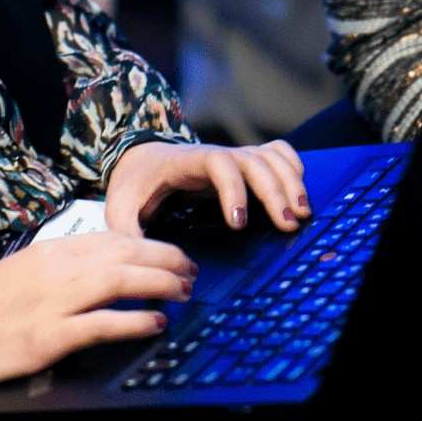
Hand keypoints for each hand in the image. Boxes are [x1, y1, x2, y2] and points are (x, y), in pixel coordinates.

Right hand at [0, 231, 195, 393]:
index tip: (173, 251)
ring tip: (184, 289)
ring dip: (158, 283)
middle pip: (123, 253)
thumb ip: (62, 265)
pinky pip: (101, 325)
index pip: (112, 237)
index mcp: (50, 250)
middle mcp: (55, 269)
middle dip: (164, 258)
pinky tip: (156, 322)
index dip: (150, 243)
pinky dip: (133, 320)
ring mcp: (52, 303)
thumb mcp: (24, 271)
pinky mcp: (48, 338)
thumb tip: (104, 265)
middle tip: (191, 268)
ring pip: (118, 281)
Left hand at [104, 139, 309, 234]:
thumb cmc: (134, 184)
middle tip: (289, 224)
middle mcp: (214, 154)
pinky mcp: (242, 161)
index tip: (238, 224)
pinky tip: (298, 191)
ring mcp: (232, 155)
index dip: (233, 190)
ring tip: (302, 214)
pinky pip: (276, 153)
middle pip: (253, 161)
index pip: (218, 163)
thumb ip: (126, 233)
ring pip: (269, 157)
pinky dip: (292, 166)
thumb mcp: (119, 207)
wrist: (139, 157)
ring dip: (289, 181)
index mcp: (186, 162)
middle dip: (274, 191)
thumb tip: (141, 267)